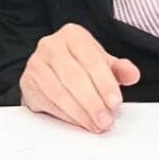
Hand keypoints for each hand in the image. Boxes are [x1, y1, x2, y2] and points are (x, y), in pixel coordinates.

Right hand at [20, 23, 139, 133]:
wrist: (52, 70)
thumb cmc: (80, 65)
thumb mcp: (103, 64)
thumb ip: (119, 69)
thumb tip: (131, 74)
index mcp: (73, 35)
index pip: (91, 59)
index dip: (105, 83)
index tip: (115, 102)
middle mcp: (51, 45)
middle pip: (74, 77)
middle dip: (93, 102)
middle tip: (106, 120)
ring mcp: (36, 62)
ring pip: (58, 91)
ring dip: (79, 112)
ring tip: (94, 124)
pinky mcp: (27, 81)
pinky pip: (47, 101)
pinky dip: (65, 115)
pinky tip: (78, 122)